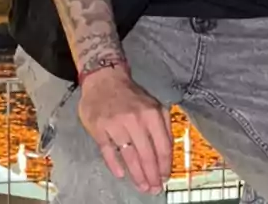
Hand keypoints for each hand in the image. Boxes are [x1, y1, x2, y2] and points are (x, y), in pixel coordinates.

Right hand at [77, 66, 172, 193]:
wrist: (104, 80)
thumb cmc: (132, 96)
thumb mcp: (154, 105)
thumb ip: (163, 126)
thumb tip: (168, 153)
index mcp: (153, 114)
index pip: (162, 146)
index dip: (165, 165)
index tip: (165, 178)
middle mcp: (136, 120)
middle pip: (147, 155)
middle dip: (152, 175)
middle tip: (154, 189)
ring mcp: (116, 125)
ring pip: (129, 156)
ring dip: (137, 175)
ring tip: (142, 186)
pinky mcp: (99, 129)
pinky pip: (108, 151)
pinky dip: (115, 165)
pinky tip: (121, 175)